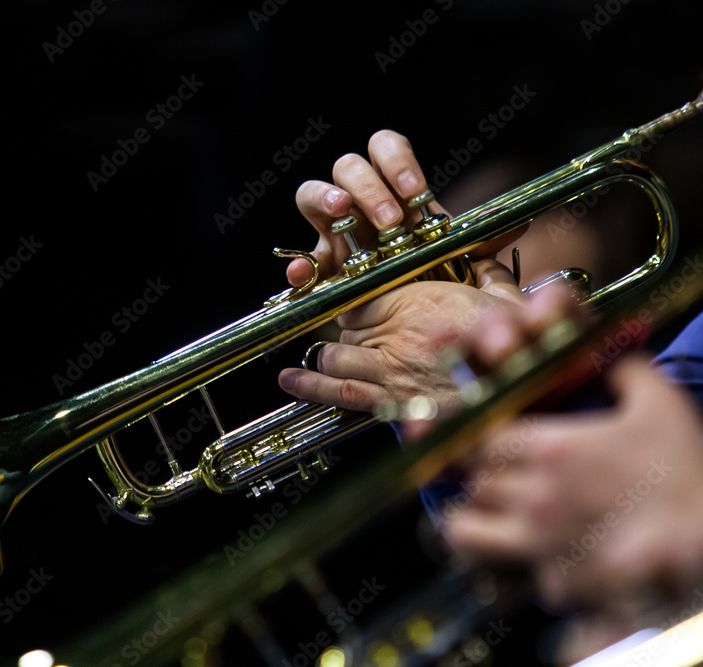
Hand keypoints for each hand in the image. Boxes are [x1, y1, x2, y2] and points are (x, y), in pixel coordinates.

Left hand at [278, 259, 526, 411]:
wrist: (523, 400)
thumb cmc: (520, 353)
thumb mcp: (509, 304)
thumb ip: (492, 279)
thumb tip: (488, 261)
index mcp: (423, 302)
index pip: (364, 294)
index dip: (357, 298)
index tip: (355, 299)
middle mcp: (399, 334)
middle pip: (349, 326)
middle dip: (347, 332)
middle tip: (350, 337)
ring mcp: (390, 370)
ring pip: (337, 355)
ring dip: (324, 358)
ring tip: (299, 364)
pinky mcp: (389, 401)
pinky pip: (342, 391)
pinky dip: (313, 386)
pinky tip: (291, 381)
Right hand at [286, 130, 523, 287]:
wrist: (404, 323)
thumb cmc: (428, 280)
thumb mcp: (458, 260)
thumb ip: (481, 241)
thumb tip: (523, 222)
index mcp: (392, 192)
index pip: (383, 148)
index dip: (395, 160)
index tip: (416, 191)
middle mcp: (357, 204)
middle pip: (347, 166)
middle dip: (368, 188)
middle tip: (390, 222)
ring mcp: (331, 234)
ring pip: (312, 194)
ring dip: (327, 199)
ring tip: (343, 217)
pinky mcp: (318, 268)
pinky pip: (299, 258)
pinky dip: (298, 262)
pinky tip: (306, 272)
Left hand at [437, 288, 702, 656]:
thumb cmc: (687, 478)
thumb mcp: (660, 407)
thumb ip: (622, 370)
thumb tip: (603, 346)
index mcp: (551, 449)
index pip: (475, 435)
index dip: (458, 431)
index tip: (440, 429)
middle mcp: (534, 496)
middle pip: (468, 479)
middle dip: (469, 472)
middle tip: (473, 468)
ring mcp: (539, 542)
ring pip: (466, 527)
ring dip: (468, 515)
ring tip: (478, 510)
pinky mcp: (551, 581)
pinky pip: (505, 568)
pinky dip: (505, 558)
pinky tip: (516, 549)